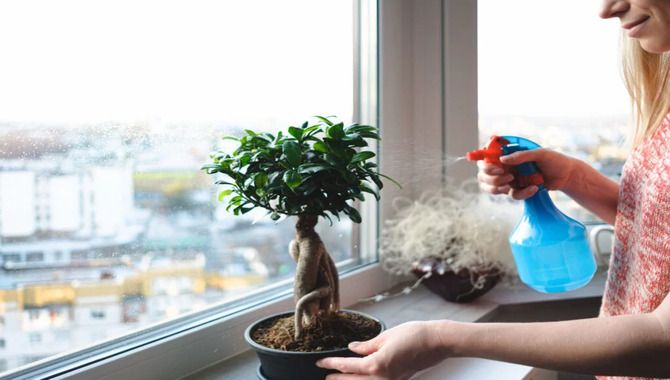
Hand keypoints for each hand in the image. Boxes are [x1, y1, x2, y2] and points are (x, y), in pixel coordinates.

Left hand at [316, 321, 449, 379]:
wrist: (437, 342)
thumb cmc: (414, 335)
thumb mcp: (385, 337)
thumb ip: (366, 346)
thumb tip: (352, 349)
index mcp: (376, 365)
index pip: (347, 366)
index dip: (331, 364)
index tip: (320, 362)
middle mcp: (382, 378)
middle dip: (338, 378)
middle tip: (326, 375)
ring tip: (339, 378)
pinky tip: (361, 377)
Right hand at [477, 148, 577, 199]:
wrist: (566, 176)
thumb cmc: (555, 160)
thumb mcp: (540, 154)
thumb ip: (521, 156)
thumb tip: (502, 160)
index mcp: (509, 153)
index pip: (487, 155)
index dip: (484, 162)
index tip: (495, 167)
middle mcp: (505, 165)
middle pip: (483, 173)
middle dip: (492, 177)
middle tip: (508, 176)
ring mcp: (510, 178)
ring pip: (491, 186)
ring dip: (498, 187)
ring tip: (511, 184)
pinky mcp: (517, 189)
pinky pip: (511, 195)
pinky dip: (521, 194)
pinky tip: (533, 189)